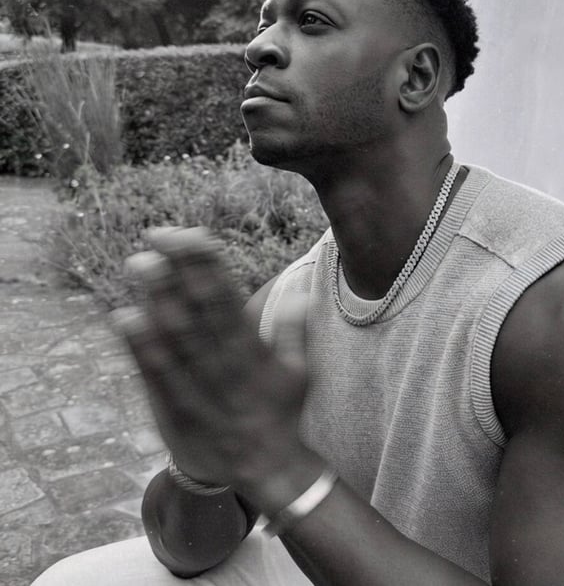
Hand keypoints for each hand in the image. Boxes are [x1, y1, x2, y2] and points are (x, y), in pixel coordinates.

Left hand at [113, 227, 308, 493]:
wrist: (266, 468)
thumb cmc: (281, 411)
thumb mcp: (300, 370)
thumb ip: (296, 329)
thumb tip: (299, 288)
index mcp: (254, 351)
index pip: (228, 298)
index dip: (208, 265)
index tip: (192, 234)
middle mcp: (225, 365)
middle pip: (198, 310)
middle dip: (178, 271)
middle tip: (158, 235)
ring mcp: (198, 387)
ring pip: (175, 337)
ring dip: (156, 299)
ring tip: (140, 263)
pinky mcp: (174, 408)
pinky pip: (154, 376)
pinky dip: (140, 348)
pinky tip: (124, 318)